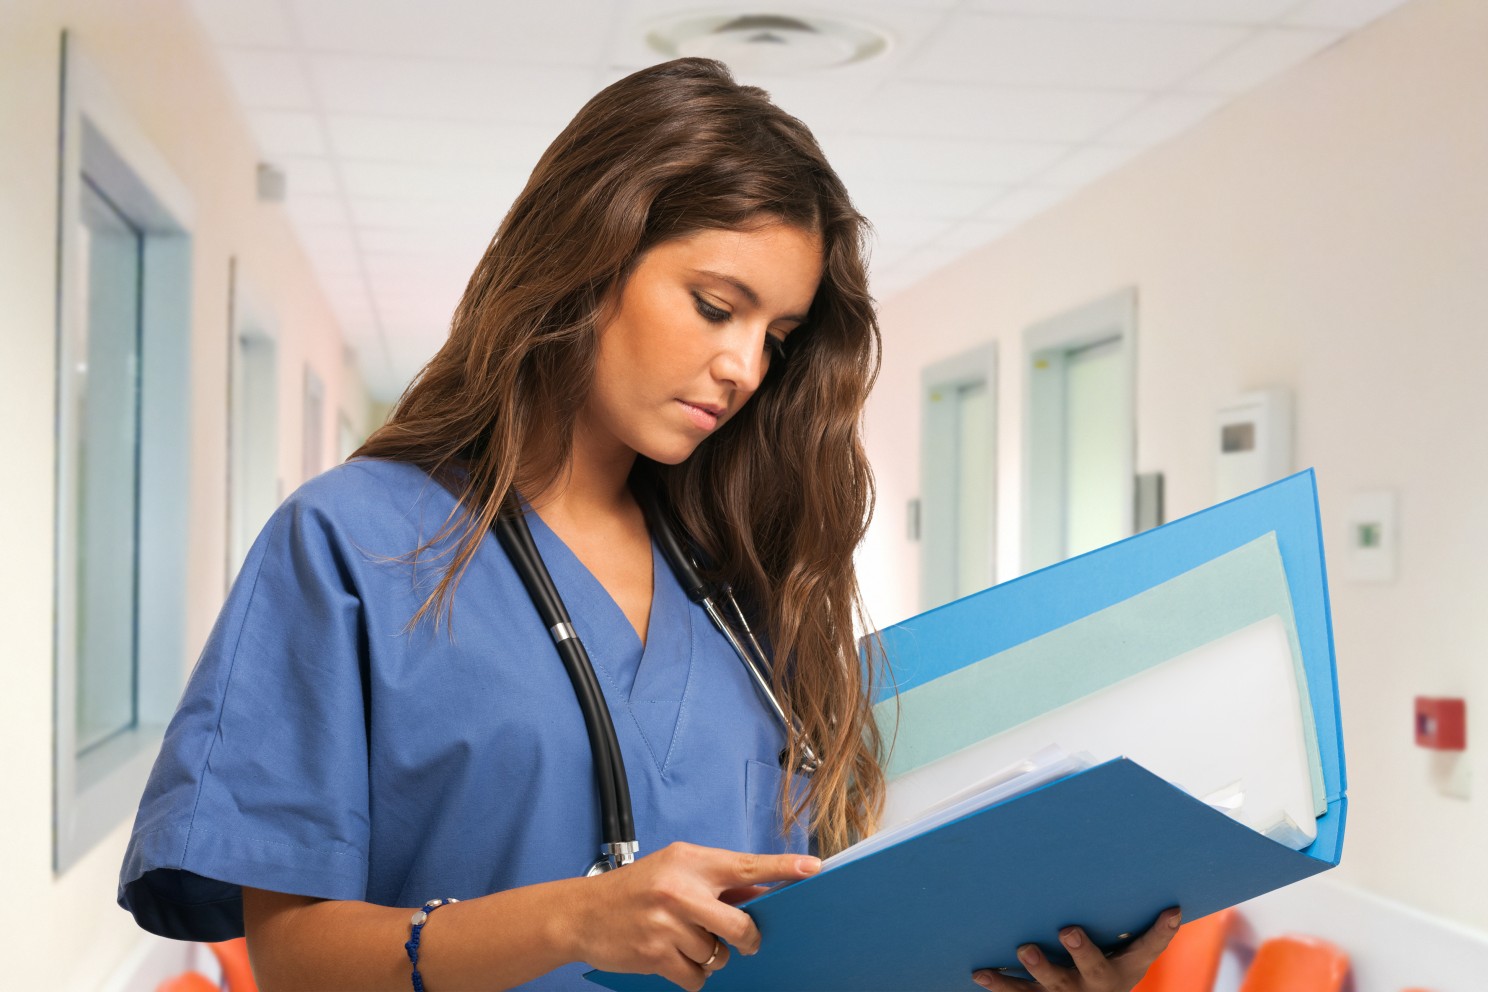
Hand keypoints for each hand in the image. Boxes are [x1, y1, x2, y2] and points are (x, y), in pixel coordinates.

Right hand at [564, 841, 820, 991]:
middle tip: (745, 941)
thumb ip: (716, 880)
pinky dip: (692, 976)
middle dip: (747, 939)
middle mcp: (680, 890)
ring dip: (708, 956)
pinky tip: (673, 959)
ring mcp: (667, 924)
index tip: (813, 869)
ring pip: (717, 955)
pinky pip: (697, 978)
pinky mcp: (655, 955)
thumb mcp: (674, 870)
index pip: (746, 864)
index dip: (783, 868)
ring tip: (683, 942)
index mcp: (689, 861)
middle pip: (740, 924)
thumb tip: (761, 894)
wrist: (580, 913)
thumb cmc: (634, 889)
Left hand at [972, 908, 1181, 990]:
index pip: (1142, 951)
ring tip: (1024, 949)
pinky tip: (980, 971)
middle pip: (1090, 969)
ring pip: (1049, 985)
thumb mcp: (1133, 958)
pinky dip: (999, 984)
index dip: (1157, 933)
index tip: (1165, 910)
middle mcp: (1093, 985)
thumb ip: (1151, 935)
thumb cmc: (1113, 970)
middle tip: (1068, 929)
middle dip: (1082, 950)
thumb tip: (1175, 907)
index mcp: (1120, 971)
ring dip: (1036, 968)